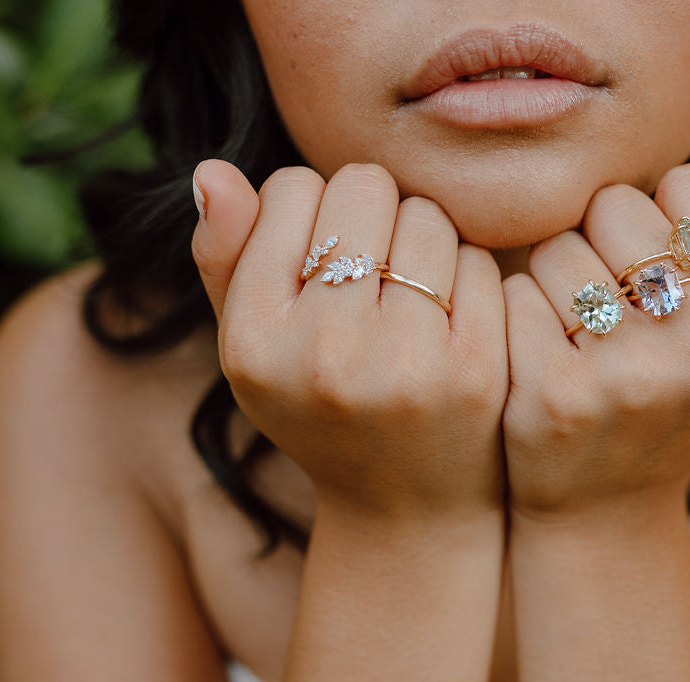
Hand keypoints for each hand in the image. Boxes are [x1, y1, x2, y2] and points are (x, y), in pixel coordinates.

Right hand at [190, 161, 507, 519]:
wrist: (404, 506)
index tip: (323, 255)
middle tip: (374, 270)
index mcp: (255, 341)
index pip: (292, 187)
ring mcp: (405, 365)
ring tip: (410, 298)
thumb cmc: (319, 408)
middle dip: (372, 213)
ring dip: (422, 241)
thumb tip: (213, 169)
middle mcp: (325, 354)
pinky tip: (450, 321)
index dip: (314, 208)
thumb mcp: (251, 348)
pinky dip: (465, 275)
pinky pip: (476, 260)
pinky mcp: (476, 371)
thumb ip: (223, 258)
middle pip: (365, 188)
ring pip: (426, 217)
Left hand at [501, 161, 689, 519]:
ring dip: (553, 278)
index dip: (662, 222)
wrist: (608, 505)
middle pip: (615, 207)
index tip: (664, 274)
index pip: (689, 186)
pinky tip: (541, 355)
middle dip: (602, 244)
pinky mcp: (558, 397)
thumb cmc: (682, 397)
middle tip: (615, 308)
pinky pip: (514, 292)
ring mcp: (633, 376)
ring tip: (580, 334)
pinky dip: (518, 311)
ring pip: (557, 247)